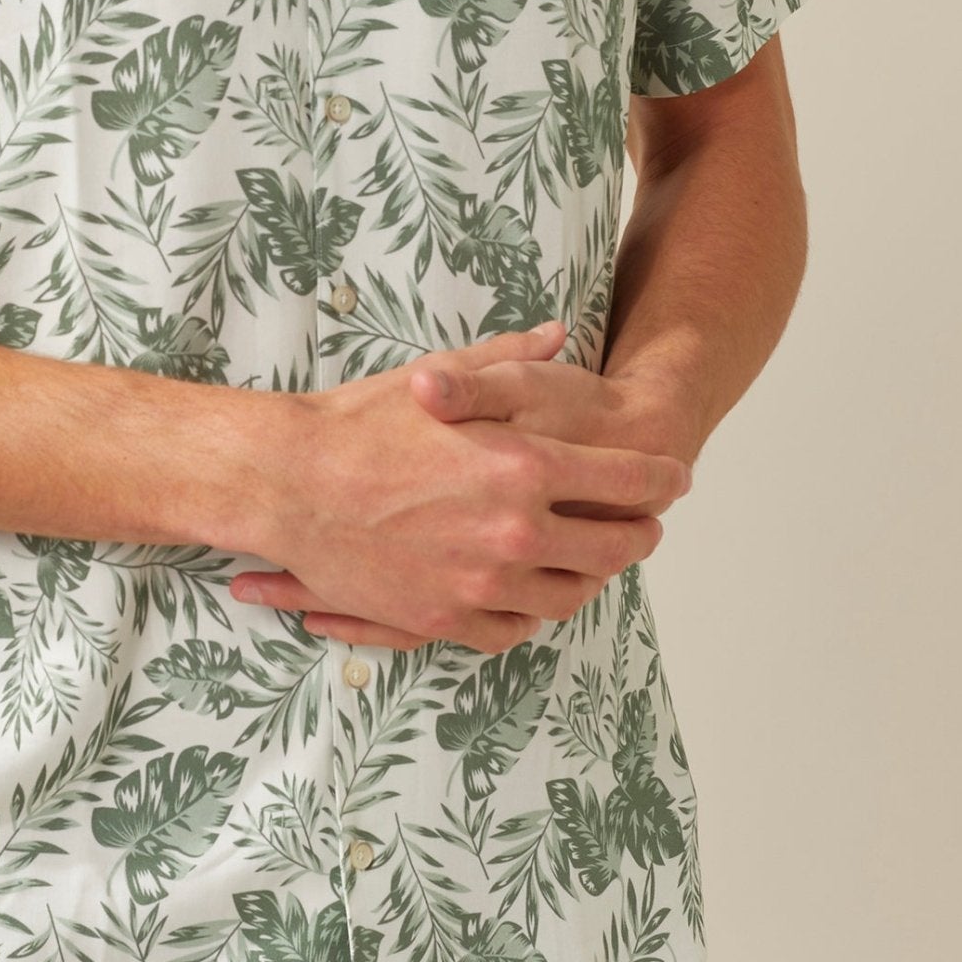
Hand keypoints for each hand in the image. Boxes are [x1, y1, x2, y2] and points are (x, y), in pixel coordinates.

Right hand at [232, 319, 692, 652]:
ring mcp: (481, 583)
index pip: (627, 480)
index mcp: (524, 467)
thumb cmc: (358, 424)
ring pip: (568, 594)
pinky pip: (512, 627)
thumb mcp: (441, 375)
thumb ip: (510, 360)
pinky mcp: (444, 618)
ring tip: (593, 562)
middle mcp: (514, 532)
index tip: (673, 479)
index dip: (660, 479)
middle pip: (612, 546)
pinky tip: (533, 594)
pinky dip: (531, 612)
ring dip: (591, 578)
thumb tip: (558, 333)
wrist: (287, 484)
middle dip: (638, 534)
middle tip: (644, 526)